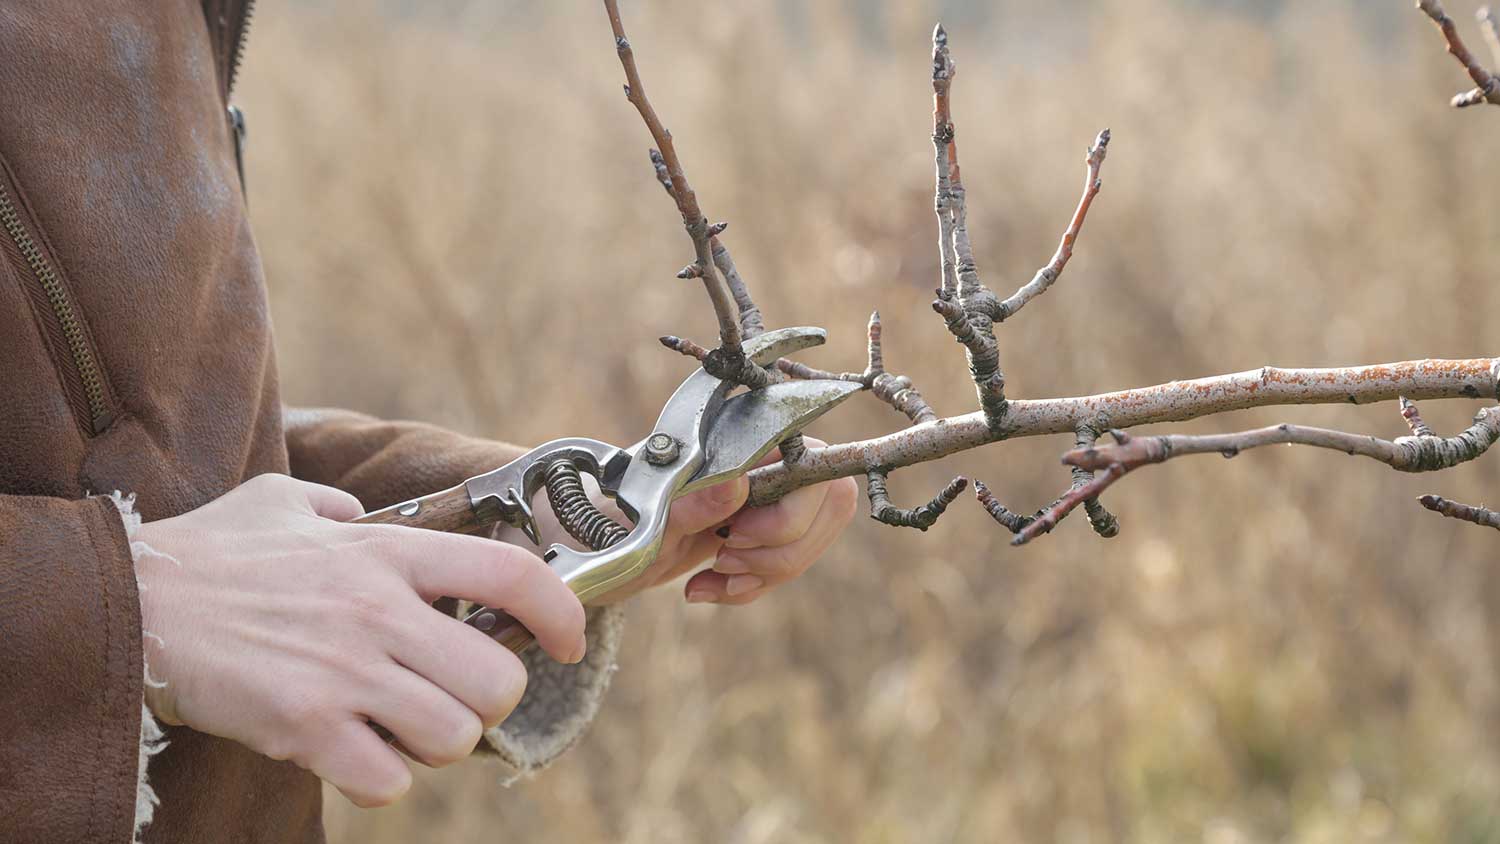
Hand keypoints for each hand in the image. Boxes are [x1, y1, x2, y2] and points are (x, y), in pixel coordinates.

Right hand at [133, 473, 585, 807]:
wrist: (133, 603)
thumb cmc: (210, 552)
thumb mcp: (283, 501)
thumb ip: (338, 505)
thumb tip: (359, 510)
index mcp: (386, 551)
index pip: (512, 575)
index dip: (562, 612)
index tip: (570, 641)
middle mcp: (379, 610)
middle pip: (498, 681)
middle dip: (489, 701)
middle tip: (455, 697)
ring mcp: (345, 672)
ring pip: (452, 736)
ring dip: (433, 743)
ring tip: (395, 725)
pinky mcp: (306, 728)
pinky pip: (388, 780)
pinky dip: (380, 777)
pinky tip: (350, 750)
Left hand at [593, 437, 859, 604]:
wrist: (587, 544)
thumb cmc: (610, 518)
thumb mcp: (643, 519)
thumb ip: (690, 502)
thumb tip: (738, 483)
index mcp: (737, 435)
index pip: (812, 456)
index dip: (794, 506)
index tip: (737, 533)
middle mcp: (762, 458)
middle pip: (828, 500)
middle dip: (782, 545)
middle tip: (724, 557)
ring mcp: (764, 494)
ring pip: (811, 537)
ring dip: (767, 571)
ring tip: (712, 577)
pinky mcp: (757, 530)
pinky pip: (785, 563)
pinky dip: (750, 587)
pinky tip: (705, 590)